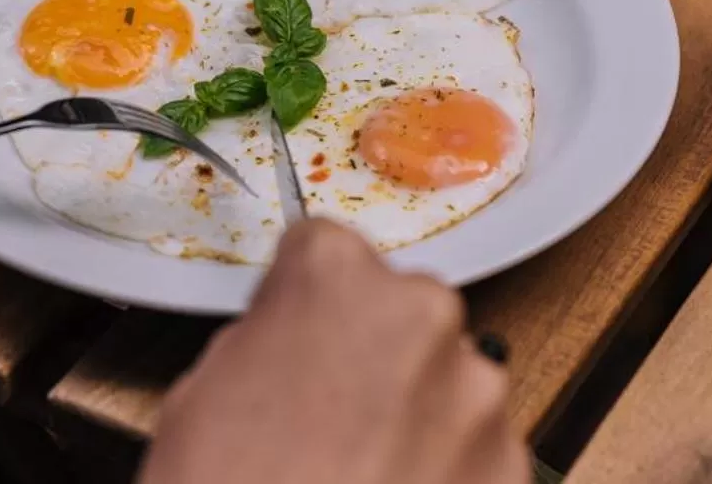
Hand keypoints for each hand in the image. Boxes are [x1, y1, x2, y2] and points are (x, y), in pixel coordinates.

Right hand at [141, 221, 522, 483]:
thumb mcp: (200, 398)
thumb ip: (263, 346)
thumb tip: (287, 351)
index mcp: (336, 278)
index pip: (325, 250)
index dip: (302, 302)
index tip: (293, 333)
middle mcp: (422, 316)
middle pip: (398, 314)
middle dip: (367, 356)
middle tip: (319, 420)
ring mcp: (477, 394)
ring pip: (446, 383)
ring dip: (412, 417)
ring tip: (357, 473)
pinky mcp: (512, 465)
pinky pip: (475, 451)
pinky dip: (445, 473)